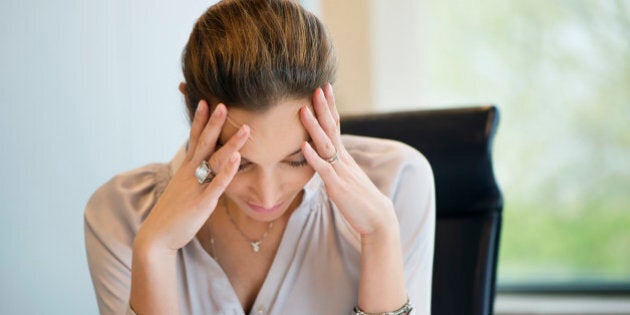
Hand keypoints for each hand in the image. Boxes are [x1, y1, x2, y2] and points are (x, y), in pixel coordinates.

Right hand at [134, 101, 249, 253]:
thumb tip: (206, 167)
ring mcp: (196, 187)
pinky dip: (227, 171)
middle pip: (204, 143)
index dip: (199, 120)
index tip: (204, 101)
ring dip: (231, 144)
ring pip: (215, 161)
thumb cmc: (172, 213)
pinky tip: (237, 159)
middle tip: (222, 104)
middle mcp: (190, 174)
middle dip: (213, 123)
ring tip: (245, 129)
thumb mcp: (183, 189)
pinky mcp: (202, 202)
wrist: (157, 237)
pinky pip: (217, 184)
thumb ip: (194, 176)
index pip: (194, 139)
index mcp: (186, 170)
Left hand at [299, 84, 397, 237]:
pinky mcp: (337, 187)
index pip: (336, 125)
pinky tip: (304, 146)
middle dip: (323, 107)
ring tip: (303, 110)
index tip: (324, 88)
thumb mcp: (346, 177)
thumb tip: (324, 156)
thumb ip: (334, 165)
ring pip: (325, 145)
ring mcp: (340, 172)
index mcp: (343, 157)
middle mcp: (342, 160)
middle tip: (317, 87)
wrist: (378, 219)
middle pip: (331, 129)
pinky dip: (313, 157)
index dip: (329, 107)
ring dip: (313, 127)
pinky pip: (323, 170)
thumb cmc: (360, 200)